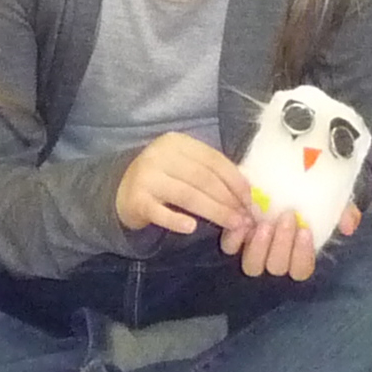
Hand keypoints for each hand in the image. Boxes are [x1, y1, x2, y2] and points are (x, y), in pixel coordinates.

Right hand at [116, 130, 256, 236]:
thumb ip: (209, 172)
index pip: (213, 160)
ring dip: (215, 212)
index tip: (250, 200)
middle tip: (245, 219)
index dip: (235, 180)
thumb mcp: (183, 166)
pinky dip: (177, 220)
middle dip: (229, 200)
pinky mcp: (136, 200)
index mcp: (177, 142)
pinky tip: (192, 229)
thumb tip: (247, 192)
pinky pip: (160, 212)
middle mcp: (160, 155)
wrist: (121, 191)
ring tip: (232, 225)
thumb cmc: (162, 179)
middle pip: (203, 179)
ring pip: (188, 195)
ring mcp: (146, 176)